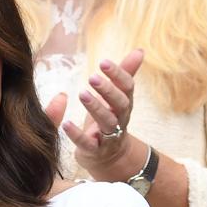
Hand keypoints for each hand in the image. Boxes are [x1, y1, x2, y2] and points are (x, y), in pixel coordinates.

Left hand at [46, 49, 143, 176]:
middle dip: (108, 91)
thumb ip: (126, 73)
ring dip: (95, 108)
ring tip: (81, 94)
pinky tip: (66, 124)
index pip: (127, 88)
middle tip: (93, 77)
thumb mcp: (118, 96)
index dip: (118, 75)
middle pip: (120, 105)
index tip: (103, 62)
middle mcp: (120, 119)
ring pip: (106, 122)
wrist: (111, 156)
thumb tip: (140, 50)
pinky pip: (87, 144)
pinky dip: (77, 135)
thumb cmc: (111, 118)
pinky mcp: (95, 151)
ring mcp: (109, 137)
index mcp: (125, 104)